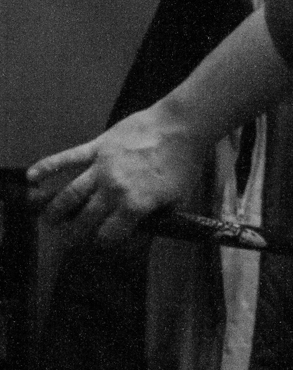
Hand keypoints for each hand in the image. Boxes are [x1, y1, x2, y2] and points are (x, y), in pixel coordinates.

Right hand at [27, 103, 208, 243]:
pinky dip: (47, 167)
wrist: (179, 127)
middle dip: (75, 233)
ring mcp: (101, 168)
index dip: (107, 242)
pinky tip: (31, 177)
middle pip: (86, 219)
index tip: (104, 242)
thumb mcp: (179, 199)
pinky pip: (67, 158)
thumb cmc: (184, 163)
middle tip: (67, 241)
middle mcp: (113, 189)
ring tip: (47, 220)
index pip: (110, 234)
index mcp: (135, 205)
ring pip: (70, 194)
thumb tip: (146, 229)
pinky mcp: (95, 148)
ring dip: (56, 209)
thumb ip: (159, 217)